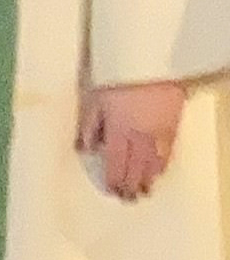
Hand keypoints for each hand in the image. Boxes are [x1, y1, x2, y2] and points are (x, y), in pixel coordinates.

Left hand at [82, 80, 189, 200]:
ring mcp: (159, 130)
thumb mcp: (93, 100)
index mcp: (118, 131)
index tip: (114, 191)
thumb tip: (85, 150)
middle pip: (136, 166)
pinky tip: (160, 170)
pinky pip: (169, 149)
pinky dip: (163, 163)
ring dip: (149, 178)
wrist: (150, 60)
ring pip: (154, 161)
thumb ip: (89, 127)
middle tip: (129, 198)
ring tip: (145, 190)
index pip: (117, 163)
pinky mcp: (173, 122)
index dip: (115, 179)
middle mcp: (140, 136)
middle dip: (132, 184)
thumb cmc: (115, 78)